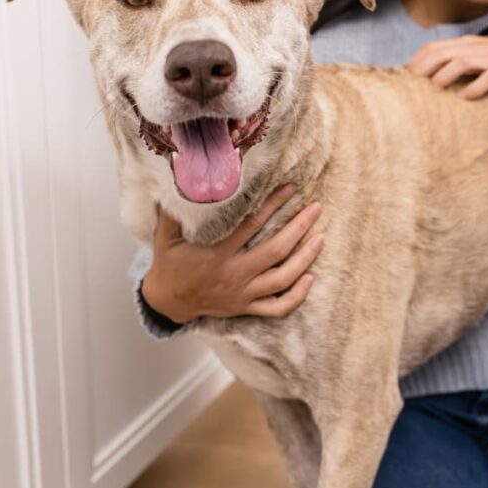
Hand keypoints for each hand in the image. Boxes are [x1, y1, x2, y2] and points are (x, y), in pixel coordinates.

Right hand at [142, 185, 322, 321]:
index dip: (273, 204)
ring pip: (283, 278)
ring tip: (320, 238)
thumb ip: (175, 210)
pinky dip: (297, 296)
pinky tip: (310, 278)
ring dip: (305, 258)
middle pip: (276, 250)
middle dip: (299, 227)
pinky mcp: (246, 307)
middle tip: (316, 208)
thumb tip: (182, 179)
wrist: (167, 302)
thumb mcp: (167, 235)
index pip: (253, 224)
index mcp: (217, 253)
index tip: (290, 189)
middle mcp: (234, 273)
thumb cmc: (170, 264)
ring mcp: (243, 294)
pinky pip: (277, 308)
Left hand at [406, 34, 487, 99]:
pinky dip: (473, 90)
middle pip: (440, 54)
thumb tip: (437, 75)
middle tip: (410, 89)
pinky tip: (464, 99)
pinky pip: (485, 80)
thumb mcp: (482, 54)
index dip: (416, 61)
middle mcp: (474, 49)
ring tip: (434, 93)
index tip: (404, 78)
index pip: (433, 47)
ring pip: (458, 64)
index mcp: (467, 44)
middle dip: (421, 71)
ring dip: (443, 79)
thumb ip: (461, 60)